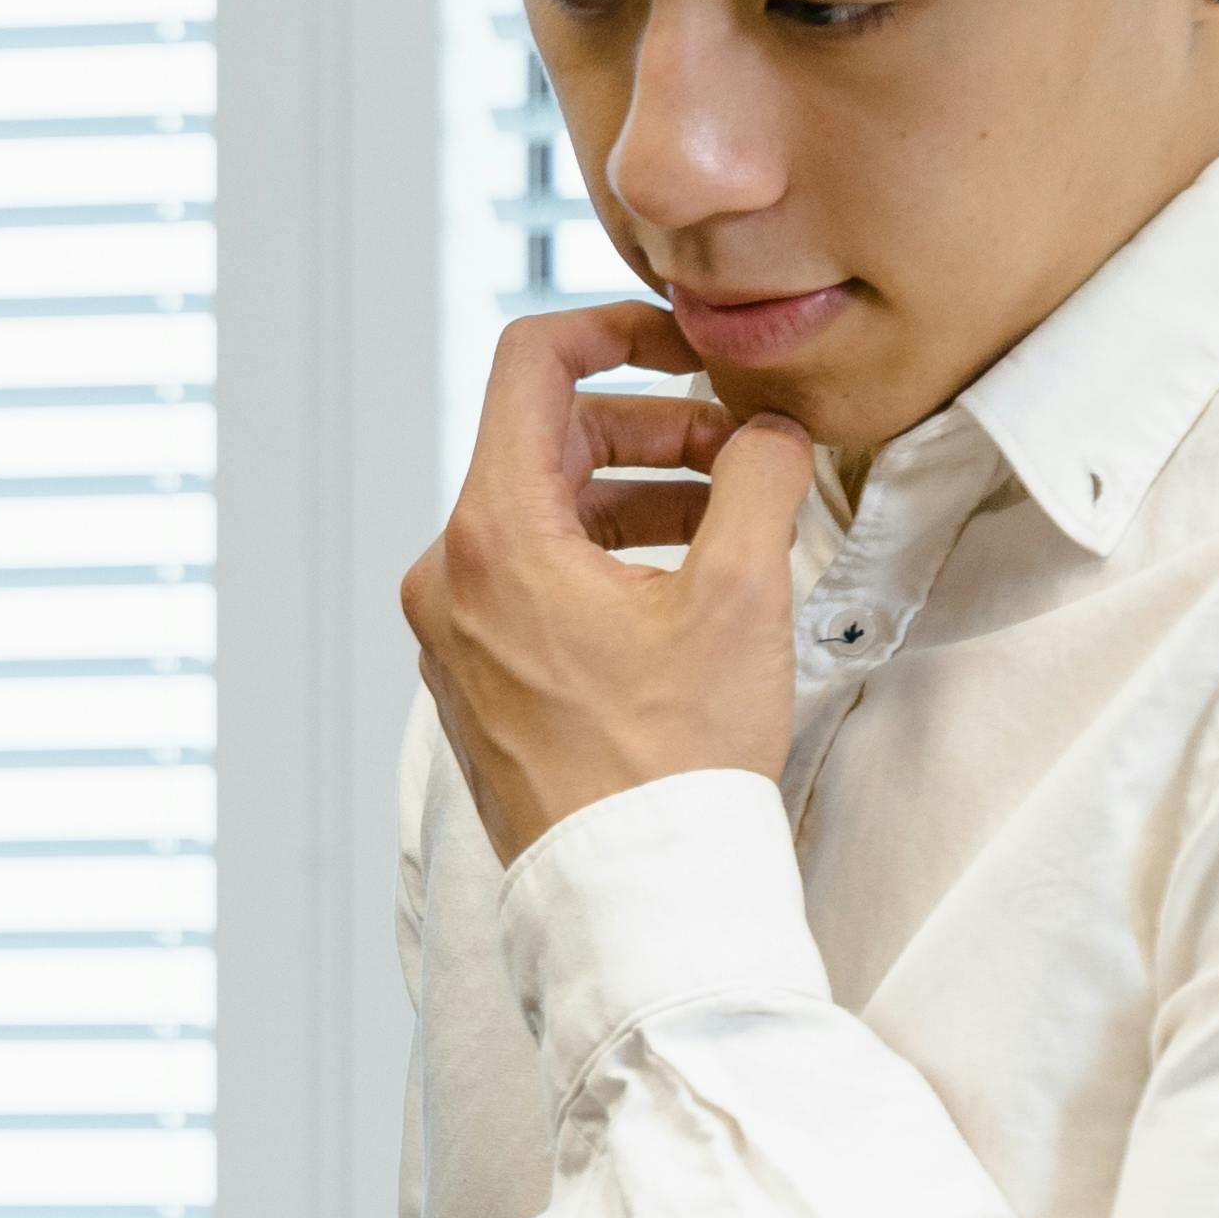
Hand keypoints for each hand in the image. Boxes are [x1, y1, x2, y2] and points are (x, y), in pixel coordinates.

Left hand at [402, 301, 811, 867]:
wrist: (633, 886)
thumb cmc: (673, 757)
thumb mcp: (742, 593)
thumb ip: (759, 479)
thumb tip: (770, 430)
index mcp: (491, 535)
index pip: (529, 367)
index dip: (614, 331)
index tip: (686, 347)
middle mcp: (449, 575)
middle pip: (546, 443)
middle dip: (653, 432)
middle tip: (745, 455)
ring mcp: (454, 630)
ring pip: (547, 517)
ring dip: (641, 499)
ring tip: (737, 522)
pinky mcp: (476, 676)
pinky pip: (534, 581)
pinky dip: (607, 560)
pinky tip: (689, 588)